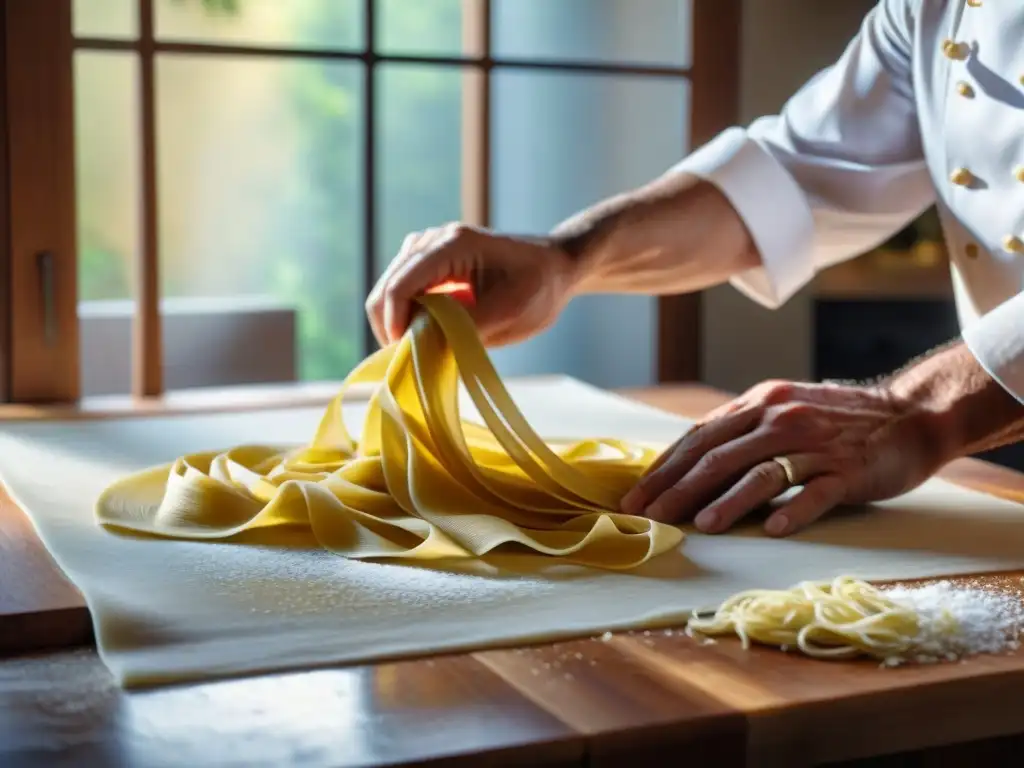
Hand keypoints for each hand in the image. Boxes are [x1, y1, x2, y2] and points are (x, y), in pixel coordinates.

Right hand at [366, 223, 578, 347]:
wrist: (554, 266)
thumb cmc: (540, 287)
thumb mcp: (511, 312)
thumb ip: (467, 327)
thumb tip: (425, 345)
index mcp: (453, 245)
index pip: (401, 286)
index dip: (395, 325)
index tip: (408, 357)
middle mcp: (431, 240)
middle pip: (385, 290)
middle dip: (393, 329)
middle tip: (417, 362)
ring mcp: (425, 249)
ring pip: (386, 294)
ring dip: (398, 326)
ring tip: (426, 351)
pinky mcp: (425, 264)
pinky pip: (400, 295)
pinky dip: (406, 319)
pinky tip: (428, 338)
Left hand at [619, 379, 942, 536]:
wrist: (909, 414)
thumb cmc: (836, 421)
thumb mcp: (783, 411)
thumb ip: (742, 430)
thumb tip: (688, 462)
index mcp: (760, 403)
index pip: (700, 437)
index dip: (665, 467)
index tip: (636, 495)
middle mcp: (782, 418)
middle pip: (719, 455)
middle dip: (678, 488)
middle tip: (649, 516)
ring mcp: (816, 444)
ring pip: (761, 473)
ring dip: (727, 501)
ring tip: (700, 525)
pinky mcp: (849, 469)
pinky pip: (817, 491)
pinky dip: (795, 509)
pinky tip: (776, 528)